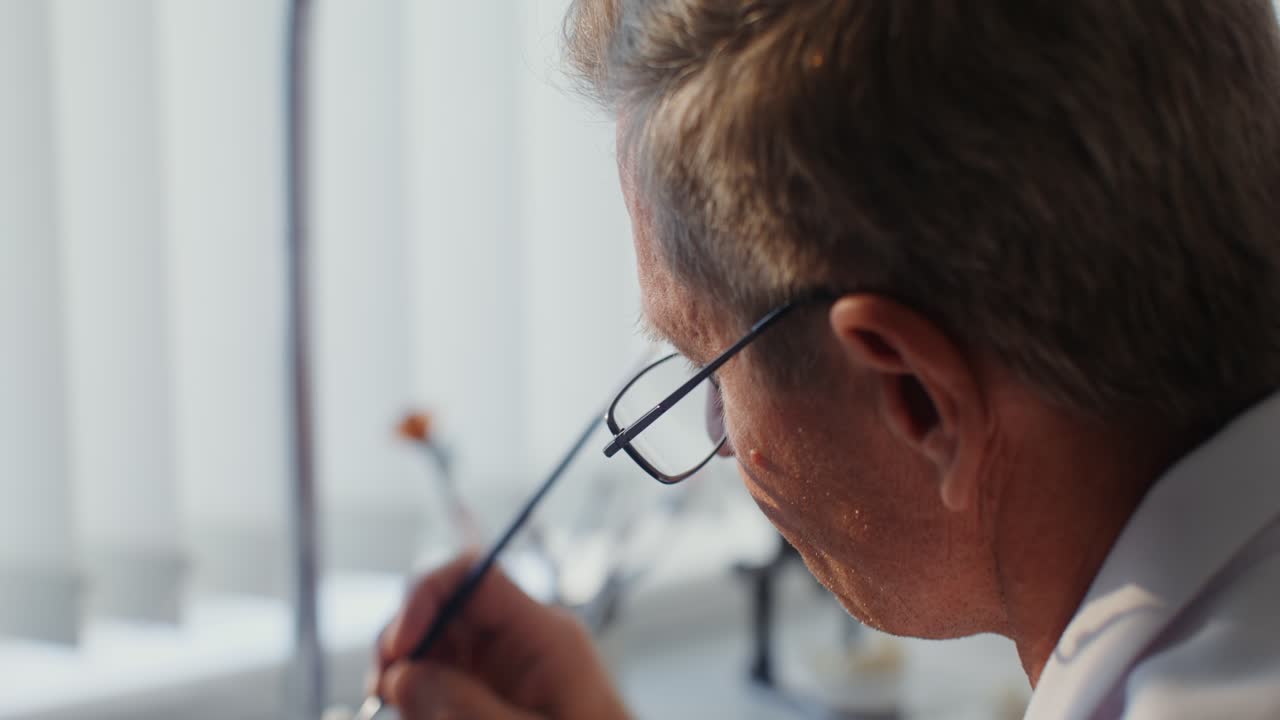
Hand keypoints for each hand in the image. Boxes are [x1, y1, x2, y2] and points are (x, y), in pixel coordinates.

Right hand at [372, 553, 630, 719]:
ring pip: (434, 648)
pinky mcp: (491, 693)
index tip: (398, 648)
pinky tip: (420, 717)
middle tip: (381, 692)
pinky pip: (442, 680)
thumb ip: (464, 707)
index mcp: (542, 634)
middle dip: (405, 643)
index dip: (425, 596)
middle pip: (443, 610)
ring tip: (406, 712)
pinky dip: (420, 700)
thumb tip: (401, 675)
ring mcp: (503, 667)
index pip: (475, 577)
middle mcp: (520, 640)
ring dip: (406, 677)